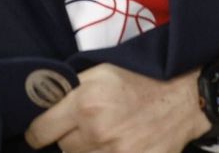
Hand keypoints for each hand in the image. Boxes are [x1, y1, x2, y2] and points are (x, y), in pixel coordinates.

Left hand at [24, 64, 209, 151]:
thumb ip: (68, 90)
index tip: (39, 133)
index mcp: (85, 104)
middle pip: (63, 148)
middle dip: (68, 138)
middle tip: (83, 127)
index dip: (37, 133)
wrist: (181, 97)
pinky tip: (115, 146)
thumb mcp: (99, 73)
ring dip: (88, 150)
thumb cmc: (138, 81)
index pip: (41, 132)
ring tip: (104, 136)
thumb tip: (42, 105)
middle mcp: (98, 132)